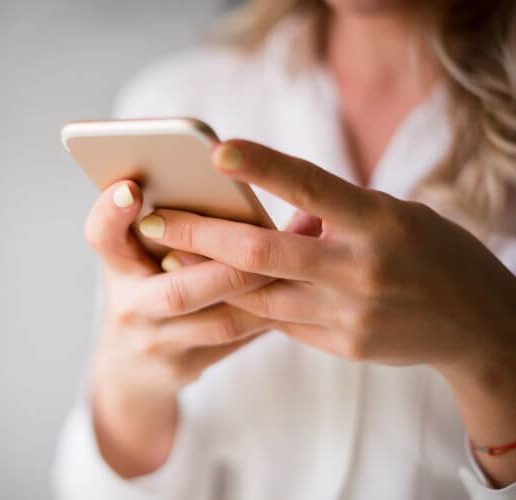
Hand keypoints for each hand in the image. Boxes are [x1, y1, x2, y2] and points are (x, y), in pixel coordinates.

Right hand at [84, 180, 274, 477]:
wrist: (129, 369)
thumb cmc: (145, 289)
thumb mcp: (139, 256)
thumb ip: (168, 224)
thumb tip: (231, 178)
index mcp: (115, 266)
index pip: (102, 236)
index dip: (111, 213)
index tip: (132, 188)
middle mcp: (129, 308)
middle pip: (178, 292)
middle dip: (232, 267)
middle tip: (273, 239)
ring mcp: (156, 344)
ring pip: (221, 322)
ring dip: (265, 292)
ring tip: (300, 261)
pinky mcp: (183, 369)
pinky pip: (237, 340)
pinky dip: (269, 314)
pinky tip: (298, 292)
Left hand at [138, 139, 515, 484]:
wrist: (477, 326)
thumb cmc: (432, 254)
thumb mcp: (394, 217)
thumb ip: (335, 214)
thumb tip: (279, 215)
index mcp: (380, 222)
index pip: (314, 186)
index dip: (265, 167)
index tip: (217, 150)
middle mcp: (361, 269)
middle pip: (263, 253)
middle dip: (200, 234)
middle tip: (152, 218)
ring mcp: (350, 314)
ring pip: (258, 296)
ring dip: (208, 276)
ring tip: (167, 255)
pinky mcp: (342, 345)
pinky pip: (280, 322)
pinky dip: (249, 303)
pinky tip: (218, 289)